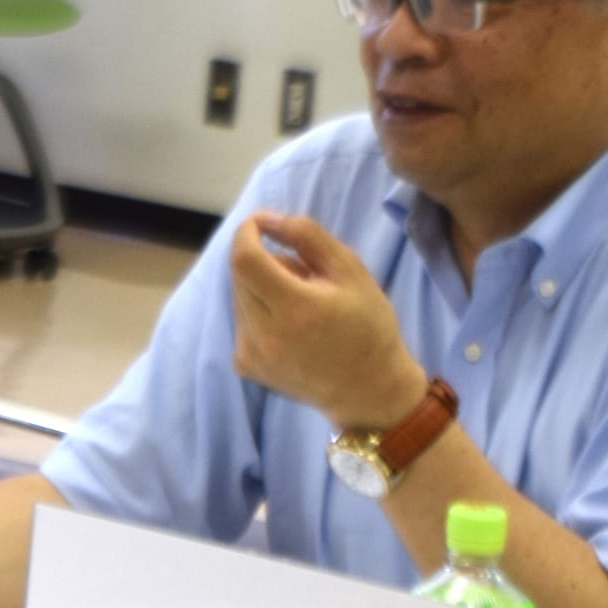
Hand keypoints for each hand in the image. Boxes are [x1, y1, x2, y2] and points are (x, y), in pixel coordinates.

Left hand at [229, 213, 426, 429]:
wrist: (368, 389)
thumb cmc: (368, 325)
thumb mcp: (351, 270)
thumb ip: (307, 236)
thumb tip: (266, 219)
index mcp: (294, 308)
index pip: (244, 259)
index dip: (247, 233)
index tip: (260, 224)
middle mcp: (264, 334)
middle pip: (240, 274)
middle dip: (264, 262)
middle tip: (304, 276)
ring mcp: (250, 353)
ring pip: (239, 296)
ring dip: (261, 287)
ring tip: (301, 304)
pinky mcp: (245, 365)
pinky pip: (241, 319)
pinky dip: (259, 311)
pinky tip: (289, 327)